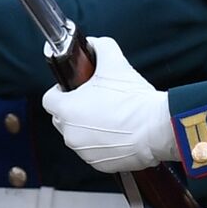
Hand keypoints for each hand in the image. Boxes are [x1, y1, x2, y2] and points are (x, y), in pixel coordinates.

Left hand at [40, 35, 175, 171]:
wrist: (158, 128)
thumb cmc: (133, 98)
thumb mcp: (115, 63)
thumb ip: (100, 47)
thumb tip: (94, 43)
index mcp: (67, 110)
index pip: (49, 100)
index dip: (59, 91)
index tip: (73, 88)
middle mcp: (70, 134)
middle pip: (61, 119)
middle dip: (73, 109)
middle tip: (94, 100)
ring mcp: (84, 151)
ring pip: (78, 136)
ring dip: (87, 127)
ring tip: (109, 116)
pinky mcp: (100, 165)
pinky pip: (93, 151)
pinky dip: (101, 144)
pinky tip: (118, 133)